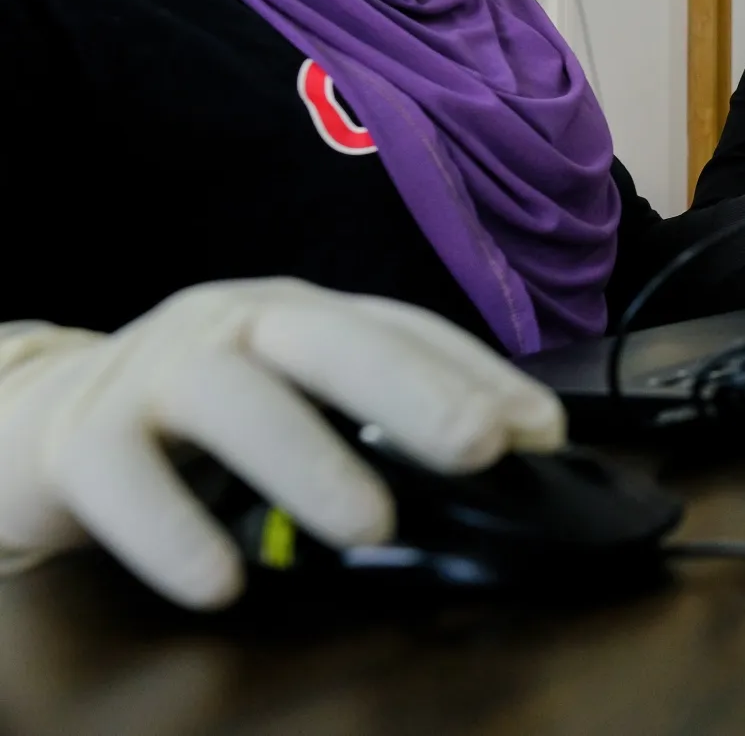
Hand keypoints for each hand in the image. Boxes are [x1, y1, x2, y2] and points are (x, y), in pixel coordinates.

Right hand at [0, 278, 564, 608]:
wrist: (34, 416)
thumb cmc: (190, 415)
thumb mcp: (292, 400)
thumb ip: (379, 418)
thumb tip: (506, 448)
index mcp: (299, 316)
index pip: (403, 329)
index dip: (477, 373)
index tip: (542, 429)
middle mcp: (234, 324)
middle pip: (330, 341)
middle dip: (415, 390)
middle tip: (483, 448)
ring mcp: (155, 370)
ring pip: (232, 398)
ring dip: (307, 459)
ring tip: (371, 524)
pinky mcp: (80, 435)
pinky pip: (123, 479)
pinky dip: (173, 531)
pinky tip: (221, 581)